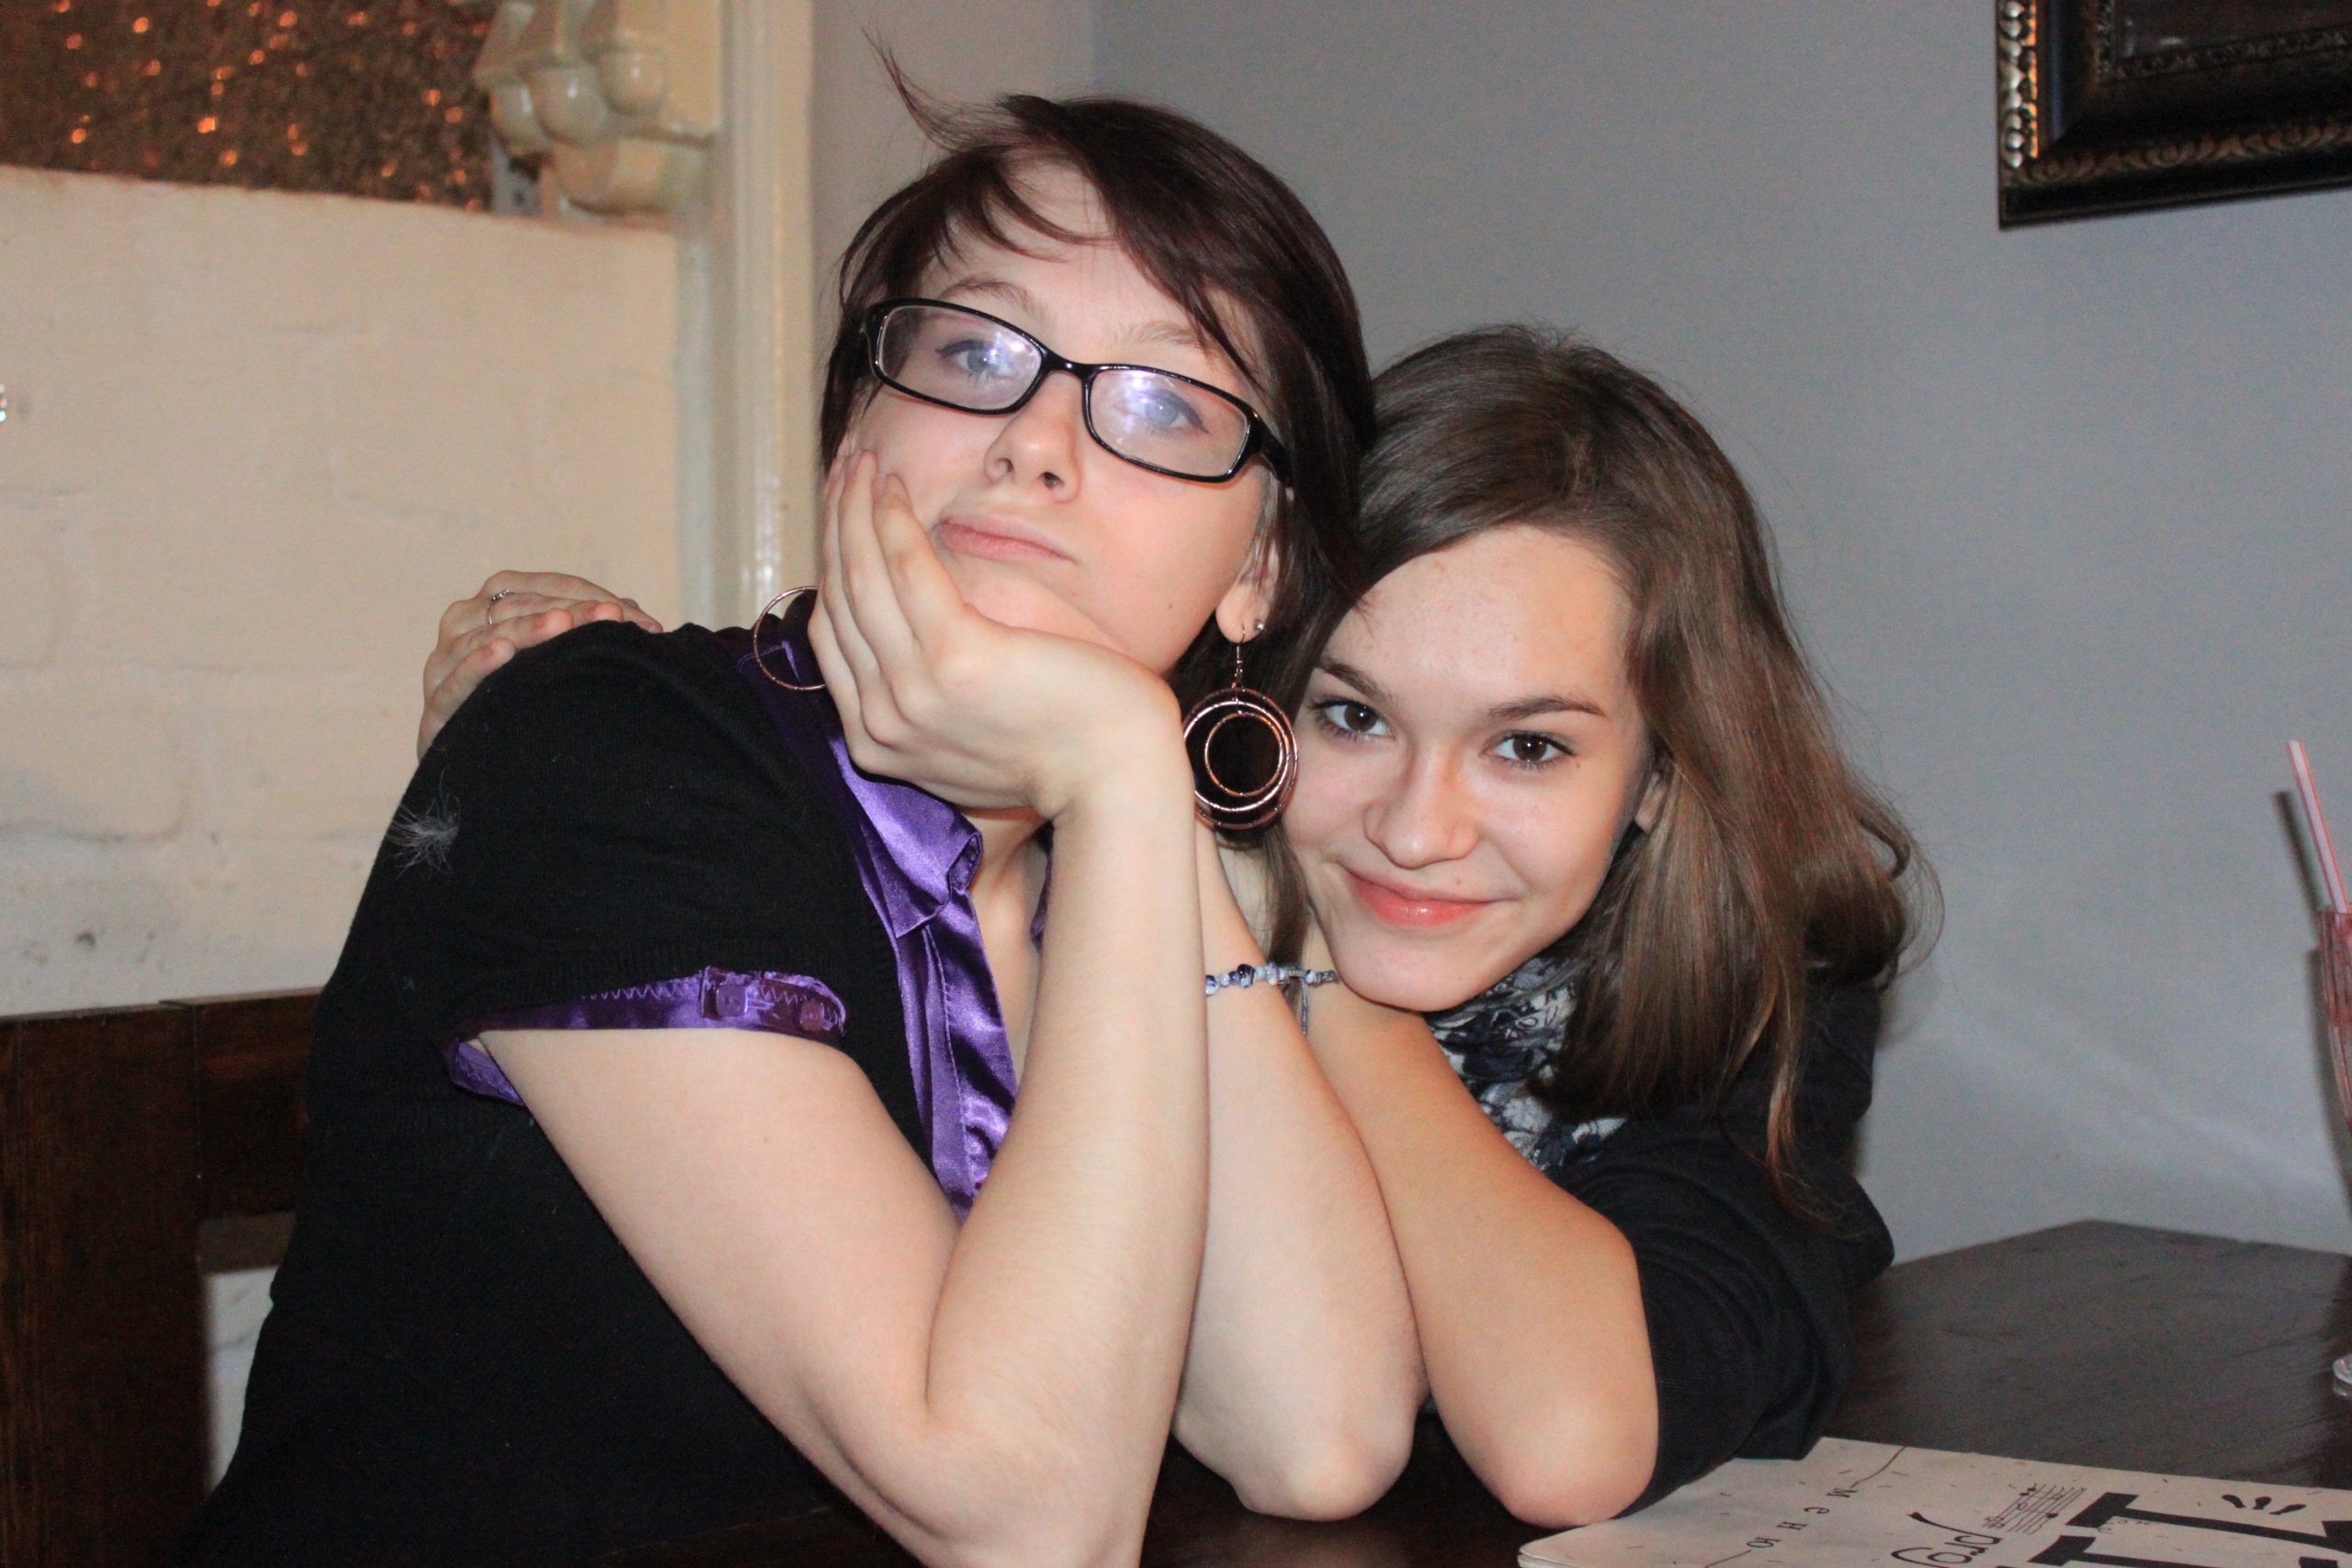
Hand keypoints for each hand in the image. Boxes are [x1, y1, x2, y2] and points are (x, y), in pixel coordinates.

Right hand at [419, 571, 662, 757]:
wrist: (483, 768)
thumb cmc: (527, 700)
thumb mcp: (559, 658)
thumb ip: (588, 631)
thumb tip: (637, 615)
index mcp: (491, 606)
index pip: (539, 588)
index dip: (583, 594)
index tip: (625, 611)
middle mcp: (462, 625)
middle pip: (515, 607)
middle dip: (567, 609)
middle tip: (610, 616)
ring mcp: (444, 664)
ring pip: (484, 636)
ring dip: (526, 629)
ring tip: (562, 624)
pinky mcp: (436, 709)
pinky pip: (453, 682)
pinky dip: (476, 665)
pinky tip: (502, 652)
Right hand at [807, 453, 1183, 821]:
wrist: (1114, 776)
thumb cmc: (1060, 744)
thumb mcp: (968, 732)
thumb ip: (924, 696)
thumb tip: (903, 635)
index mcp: (877, 743)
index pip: (832, 636)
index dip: (831, 565)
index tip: (841, 515)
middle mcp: (881, 724)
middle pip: (838, 602)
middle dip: (835, 525)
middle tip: (845, 471)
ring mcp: (913, 695)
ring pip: (861, 578)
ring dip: (856, 507)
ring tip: (863, 461)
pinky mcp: (955, 659)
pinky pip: (908, 572)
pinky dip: (893, 521)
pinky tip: (895, 483)